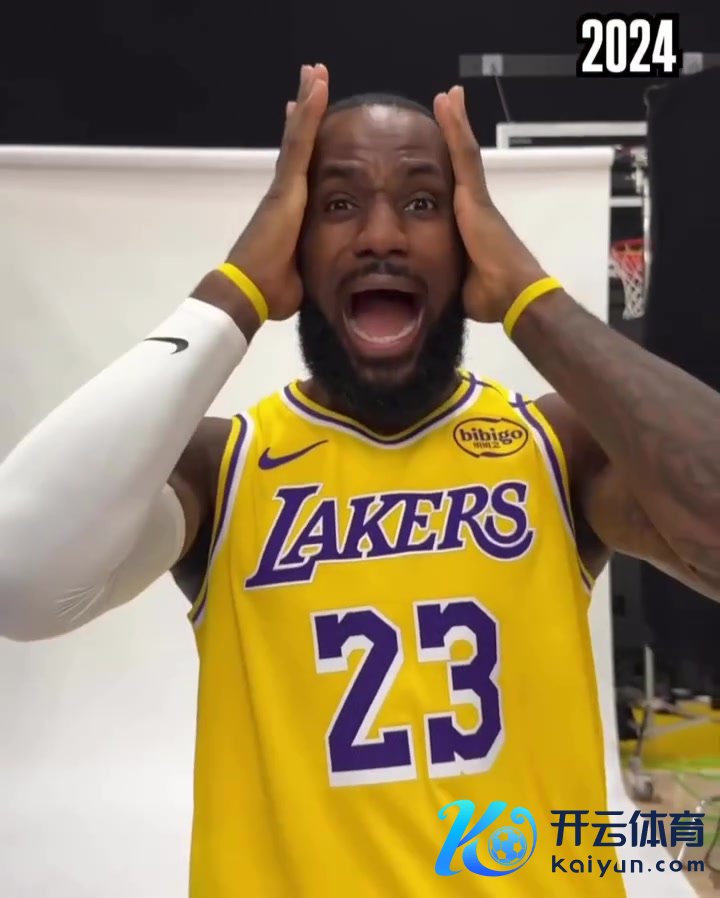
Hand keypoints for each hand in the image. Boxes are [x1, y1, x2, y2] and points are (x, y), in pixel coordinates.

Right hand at [225, 63, 328, 320]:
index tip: (305, 117)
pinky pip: (301, 141)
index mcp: (288, 211)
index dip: (302, 141)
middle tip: (312, 82)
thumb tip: (322, 273)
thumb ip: (310, 261)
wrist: (251, 291)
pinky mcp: (287, 185)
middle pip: (297, 143)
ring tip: (316, 72)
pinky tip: (318, 86)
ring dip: (307, 101)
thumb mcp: (302, 271)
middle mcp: (283, 192)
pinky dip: (310, 112)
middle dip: (304, 112)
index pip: (298, 169)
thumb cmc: (274, 290)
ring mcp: (284, 186)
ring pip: (299, 134)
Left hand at [434, 86, 547, 322]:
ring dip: (455, 122)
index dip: (449, 168)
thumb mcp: (460, 283)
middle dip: (454, 134)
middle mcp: (475, 206)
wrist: (511, 295)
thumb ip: (451, 276)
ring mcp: (477, 198)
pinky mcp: (475, 195)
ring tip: (447, 95)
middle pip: (460, 163)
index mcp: (470, 226)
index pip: (455, 190)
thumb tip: (438, 289)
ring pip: (462, 152)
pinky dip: (456, 127)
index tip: (440, 154)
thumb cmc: (490, 296)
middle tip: (446, 105)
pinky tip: (448, 102)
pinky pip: (464, 154)